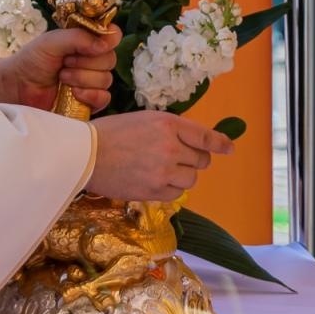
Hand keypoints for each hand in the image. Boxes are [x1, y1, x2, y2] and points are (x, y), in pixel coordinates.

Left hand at [0, 27, 120, 111]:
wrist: (17, 87)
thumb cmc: (32, 60)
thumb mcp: (52, 42)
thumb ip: (79, 38)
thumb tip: (105, 43)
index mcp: (85, 41)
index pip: (112, 36)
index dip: (108, 39)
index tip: (93, 45)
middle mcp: (92, 60)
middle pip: (110, 59)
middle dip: (86, 62)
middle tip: (65, 63)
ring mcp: (91, 82)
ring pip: (106, 79)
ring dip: (82, 78)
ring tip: (62, 78)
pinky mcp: (89, 102)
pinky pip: (104, 99)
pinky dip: (90, 95)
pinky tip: (74, 94)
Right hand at [88, 112, 234, 201]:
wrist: (85, 154)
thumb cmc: (111, 132)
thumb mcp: (144, 120)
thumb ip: (169, 129)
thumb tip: (191, 143)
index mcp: (168, 124)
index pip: (204, 136)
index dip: (220, 143)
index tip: (229, 148)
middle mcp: (171, 147)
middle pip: (201, 159)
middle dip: (194, 159)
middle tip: (178, 158)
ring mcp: (164, 171)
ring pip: (191, 179)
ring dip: (182, 175)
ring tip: (162, 169)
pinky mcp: (154, 191)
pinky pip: (176, 193)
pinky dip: (170, 188)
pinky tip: (154, 180)